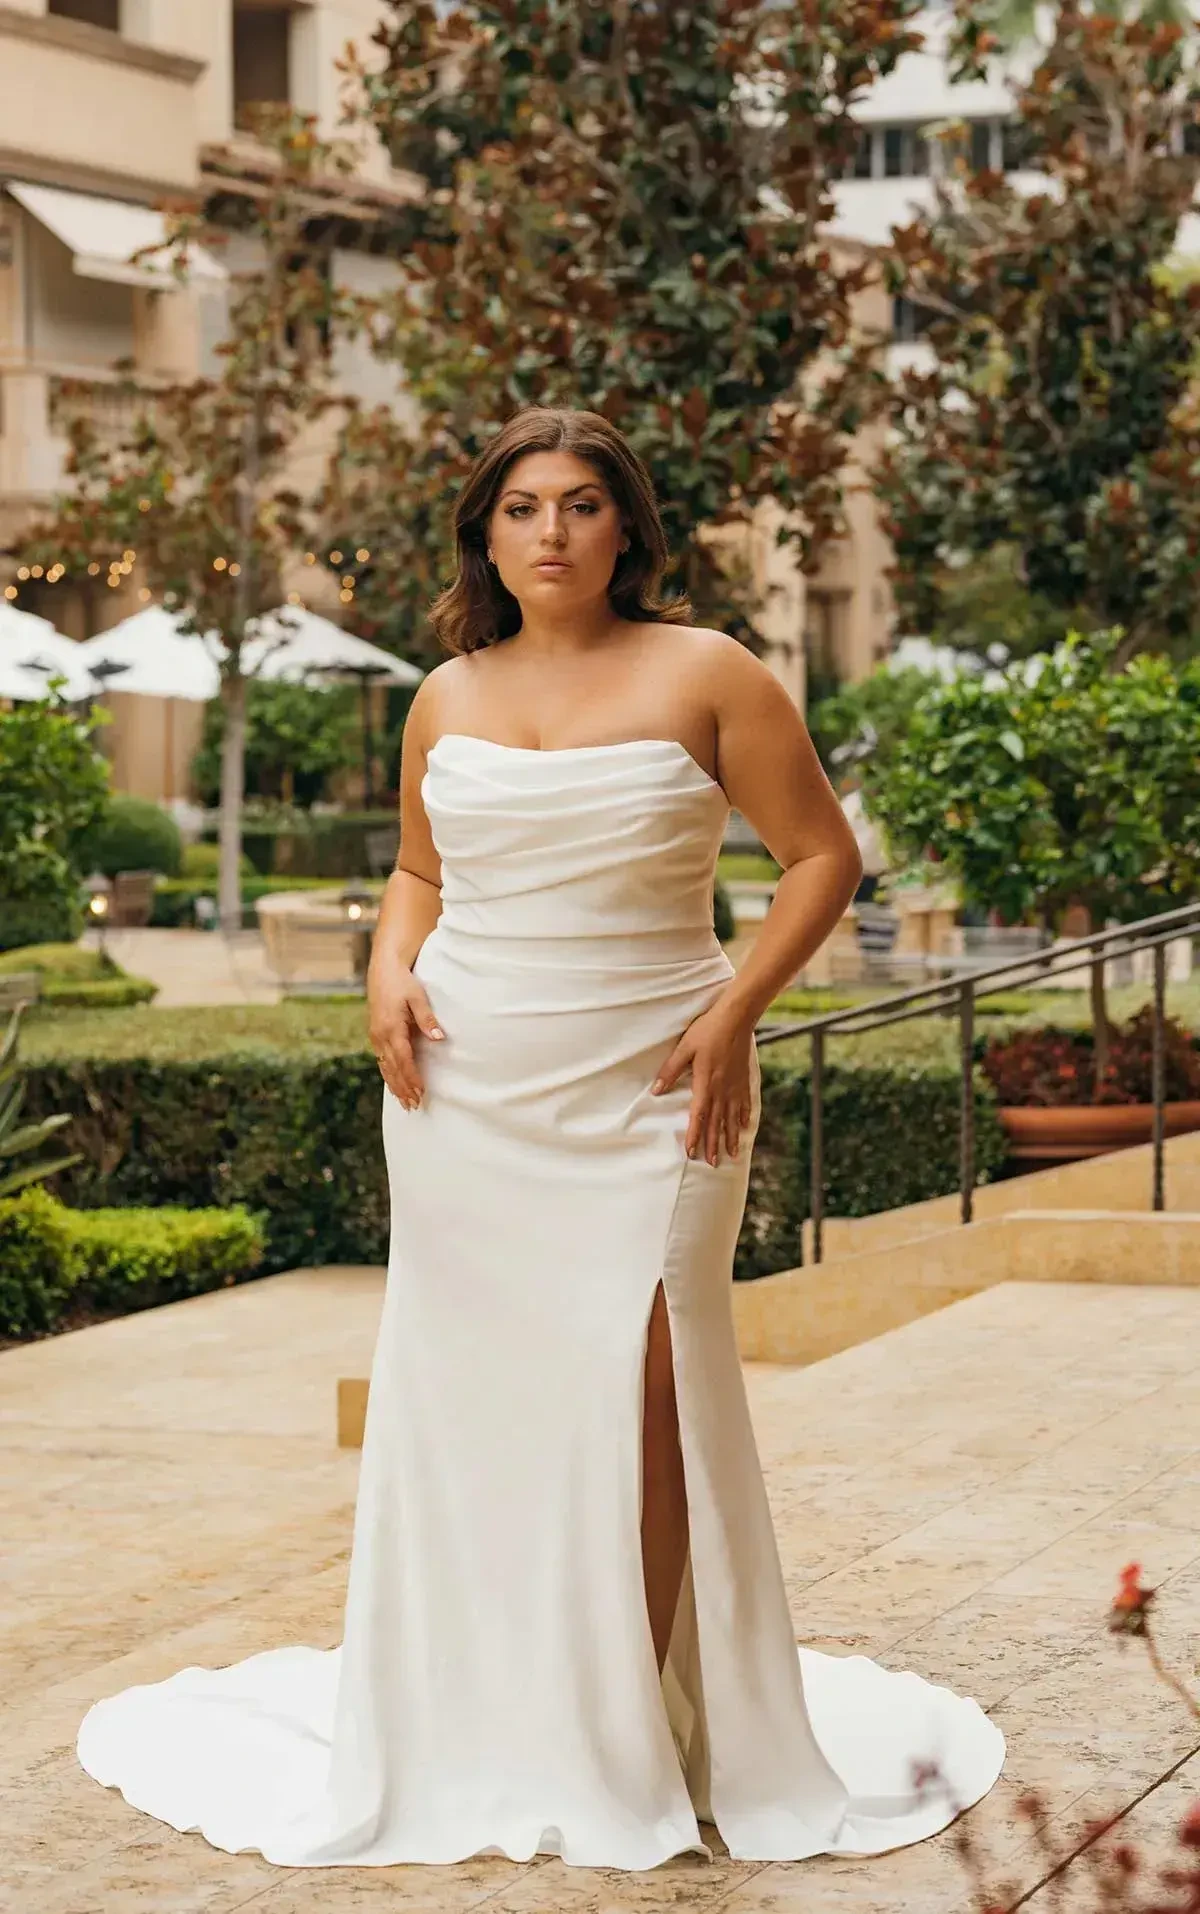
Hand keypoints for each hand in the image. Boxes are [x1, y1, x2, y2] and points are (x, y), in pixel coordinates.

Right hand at [368, 956, 443, 1108]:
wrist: (383, 969)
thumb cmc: (403, 982)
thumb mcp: (418, 997)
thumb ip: (427, 1019)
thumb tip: (439, 1037)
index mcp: (391, 1028)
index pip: (403, 1060)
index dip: (412, 1078)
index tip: (421, 1092)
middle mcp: (380, 1036)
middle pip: (393, 1069)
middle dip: (404, 1088)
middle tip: (414, 1106)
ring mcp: (375, 1036)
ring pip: (385, 1067)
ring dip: (395, 1086)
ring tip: (405, 1103)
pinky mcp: (375, 1035)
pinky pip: (381, 1060)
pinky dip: (388, 1075)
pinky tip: (394, 1085)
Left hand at [649, 1001, 754, 1165]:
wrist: (736, 1018)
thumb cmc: (707, 1031)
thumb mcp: (684, 1048)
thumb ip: (670, 1071)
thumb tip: (655, 1090)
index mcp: (706, 1084)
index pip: (699, 1116)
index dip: (694, 1136)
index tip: (692, 1154)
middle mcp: (722, 1090)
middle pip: (717, 1123)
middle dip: (713, 1144)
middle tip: (712, 1163)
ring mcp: (735, 1086)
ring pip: (733, 1118)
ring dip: (731, 1137)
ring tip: (732, 1154)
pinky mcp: (743, 1079)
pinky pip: (745, 1103)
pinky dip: (745, 1117)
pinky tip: (745, 1127)